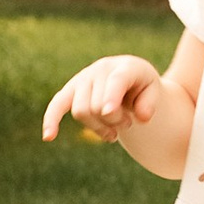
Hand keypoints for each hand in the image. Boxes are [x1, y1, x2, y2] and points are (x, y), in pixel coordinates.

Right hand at [43, 54, 162, 145]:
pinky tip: (49, 137)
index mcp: (126, 66)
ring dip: (98, 128)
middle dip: (114, 122)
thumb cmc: (143, 87)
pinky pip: (56, 104)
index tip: (108, 112)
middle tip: (128, 123)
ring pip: (81, 112)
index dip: (111, 98)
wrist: (130, 79)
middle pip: (98, 106)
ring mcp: (83, 78)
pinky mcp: (70, 90)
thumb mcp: (154, 92)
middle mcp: (102, 69)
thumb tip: (141, 117)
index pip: (116, 82)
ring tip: (115, 130)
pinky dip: (51, 120)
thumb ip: (151, 104)